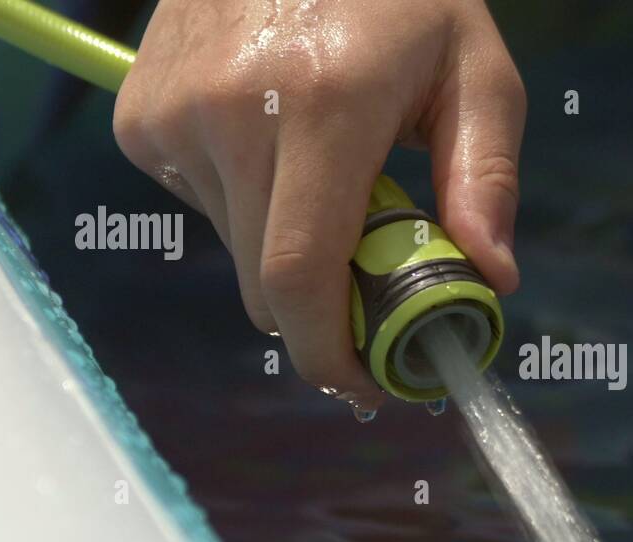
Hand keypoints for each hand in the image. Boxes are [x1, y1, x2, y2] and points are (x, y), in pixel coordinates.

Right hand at [113, 0, 525, 408]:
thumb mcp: (474, 67)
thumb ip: (486, 176)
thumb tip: (492, 278)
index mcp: (323, 103)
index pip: (302, 274)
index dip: (330, 353)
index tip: (368, 383)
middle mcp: (230, 112)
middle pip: (268, 285)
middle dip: (326, 309)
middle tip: (376, 281)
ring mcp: (172, 114)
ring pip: (237, 252)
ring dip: (290, 247)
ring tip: (328, 173)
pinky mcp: (140, 118)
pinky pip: (204, 207)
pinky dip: (250, 204)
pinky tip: (276, 140)